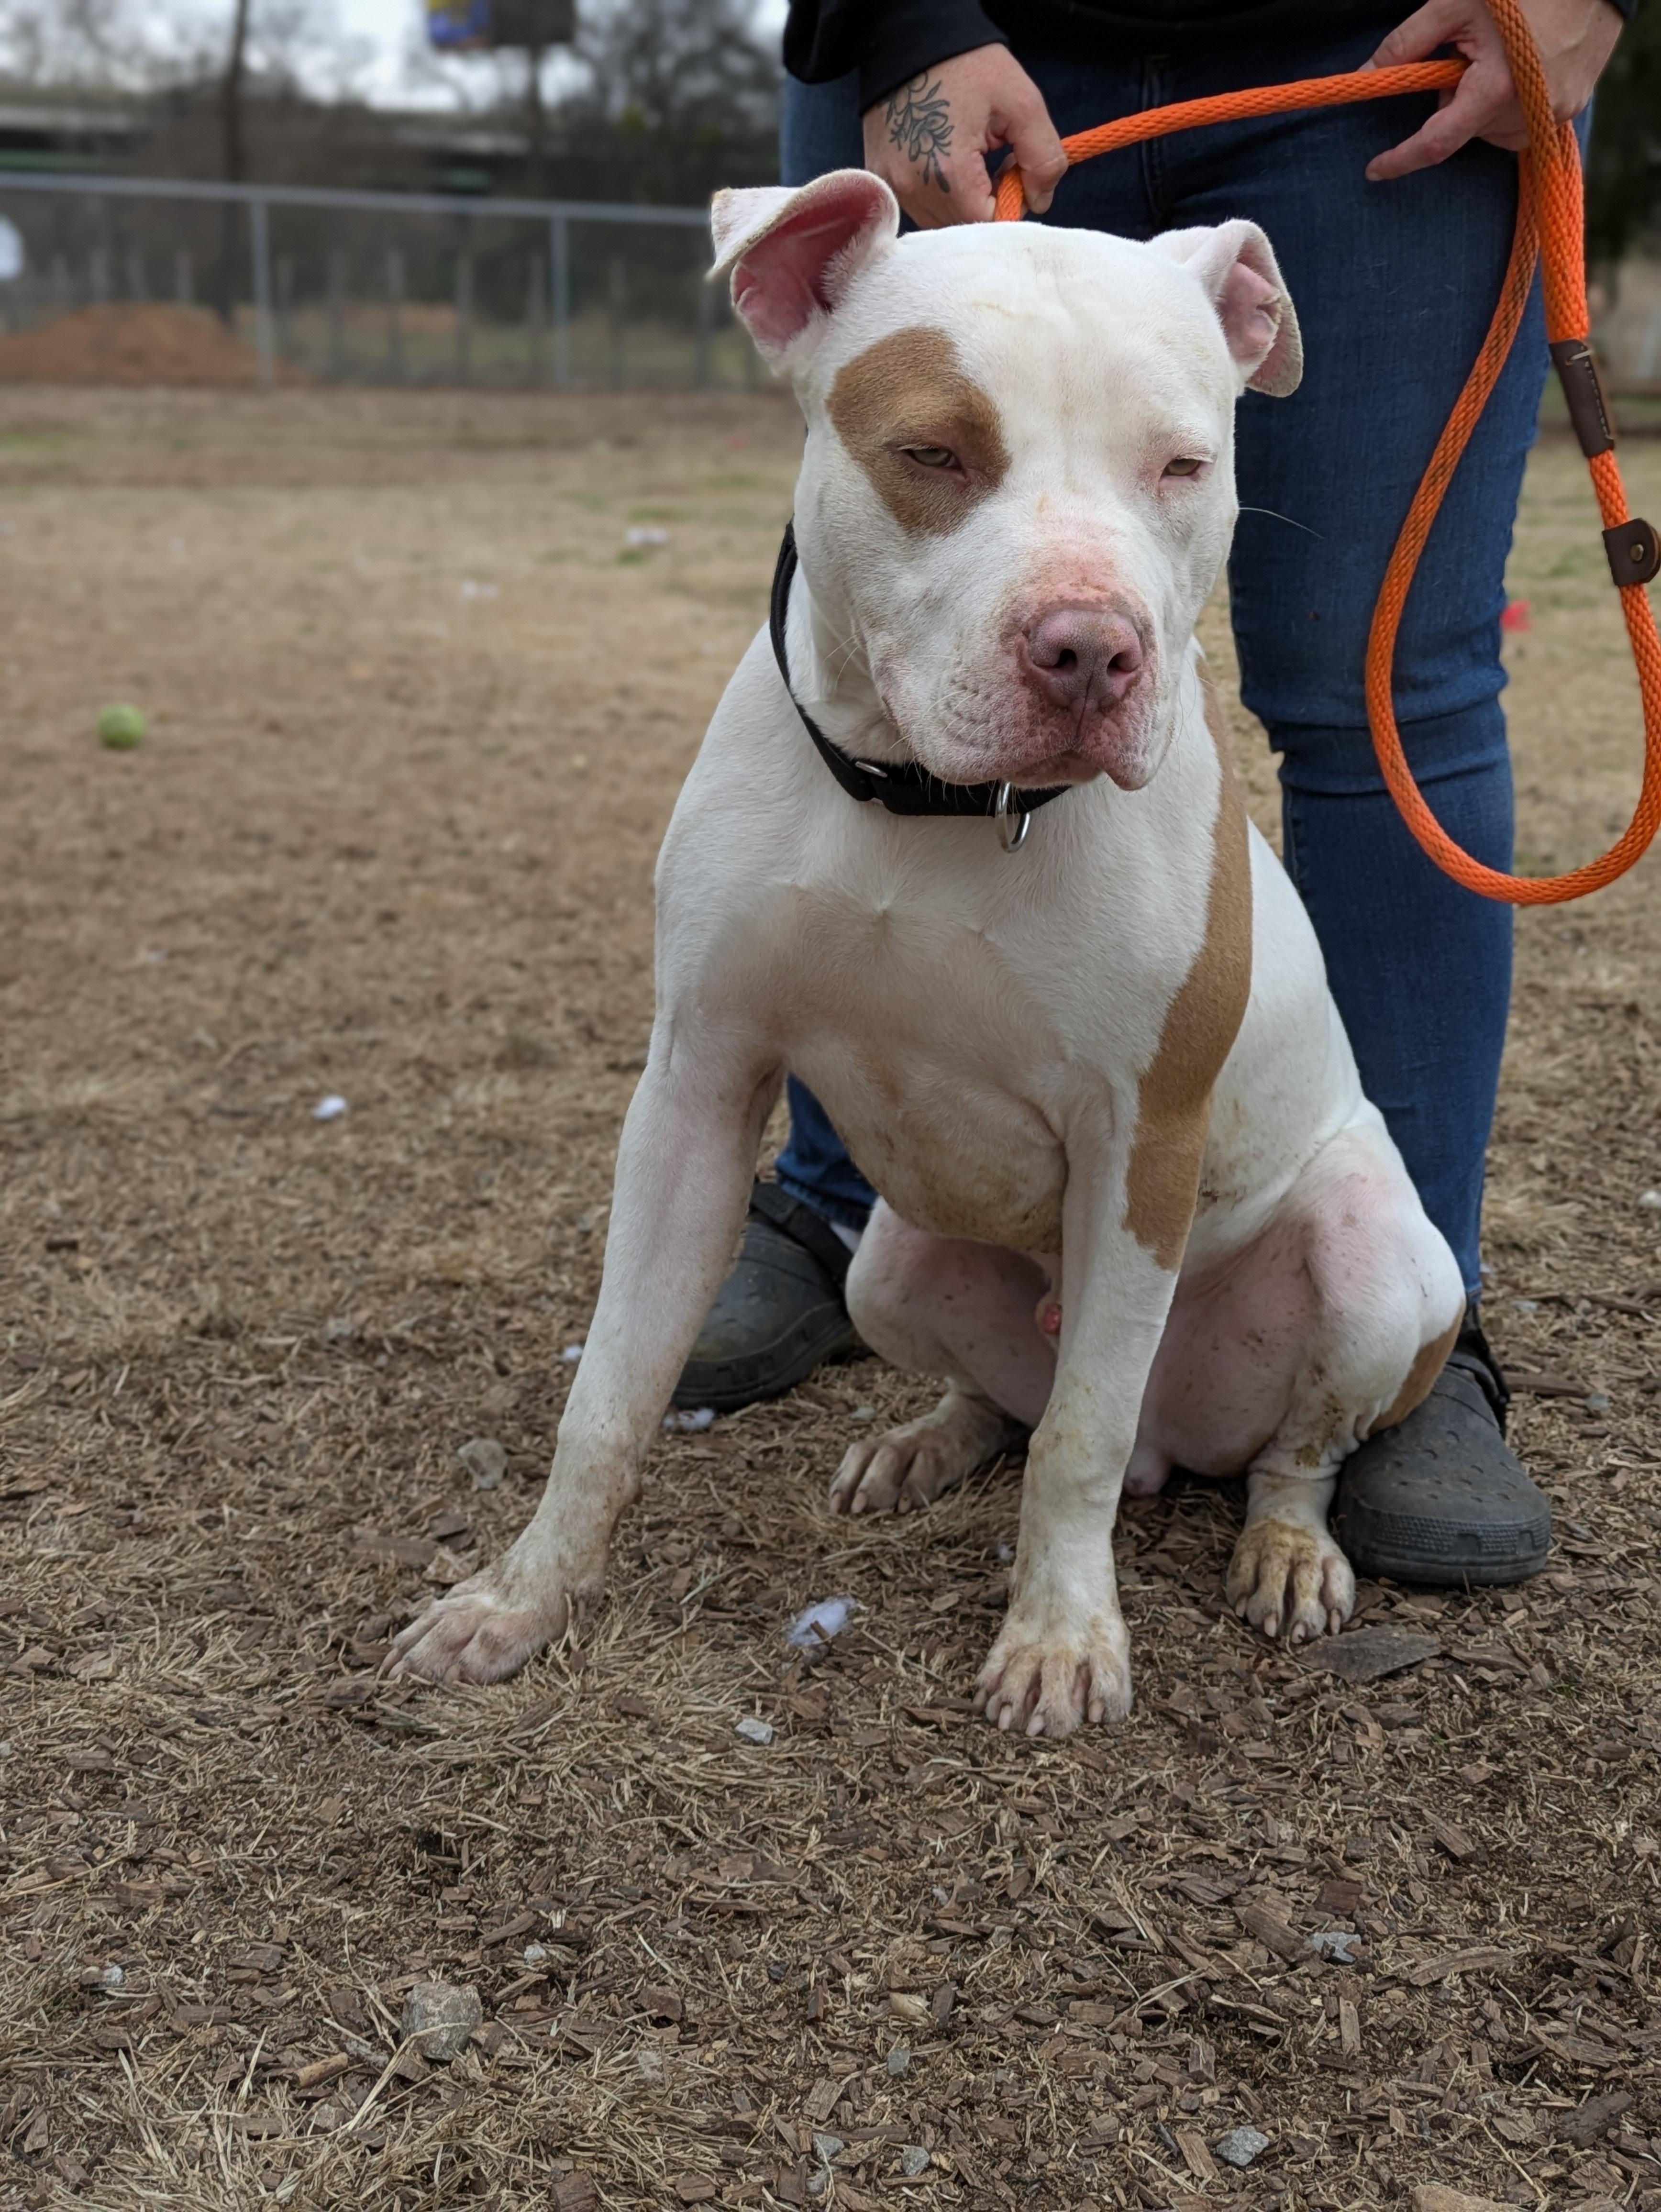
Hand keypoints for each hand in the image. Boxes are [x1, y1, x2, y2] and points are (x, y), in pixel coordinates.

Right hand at [861, 44, 1067, 228]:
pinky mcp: (880, 178)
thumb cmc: (966, 65)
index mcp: (949, 174)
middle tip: (992, 163)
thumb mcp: (1022, 102)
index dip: (1009, 207)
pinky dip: (938, 195)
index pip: (988, 226)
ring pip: (939, 223)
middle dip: (985, 206)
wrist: (910, 38)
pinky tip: (943, 160)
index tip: (1011, 171)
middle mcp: (913, 189)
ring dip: (961, 203)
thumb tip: (1040, 201)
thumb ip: (1043, 158)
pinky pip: (917, 207)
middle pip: (963, 230)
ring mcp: (892, 186)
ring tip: (967, 159)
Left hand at [1365, 0, 1623, 180]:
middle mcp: (1529, 112)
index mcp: (1497, 89)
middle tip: (1467, 53)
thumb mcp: (1456, 4)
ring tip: (1502, 55)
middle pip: (1466, 130)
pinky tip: (1522, 66)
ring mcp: (1555, 114)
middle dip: (1454, 100)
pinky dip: (1511, 101)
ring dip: (1483, 102)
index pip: (1436, 142)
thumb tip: (1366, 74)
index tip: (1374, 168)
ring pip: (1493, 129)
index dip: (1401, 158)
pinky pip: (1523, 121)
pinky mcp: (1573, 108)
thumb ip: (1407, 43)